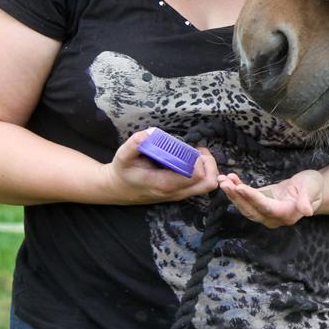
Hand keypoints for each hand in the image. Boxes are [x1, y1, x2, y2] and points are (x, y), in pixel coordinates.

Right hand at [101, 128, 219, 204]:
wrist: (118, 189)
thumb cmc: (123, 171)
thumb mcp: (123, 156)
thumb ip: (134, 144)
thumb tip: (148, 134)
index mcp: (164, 184)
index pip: (195, 176)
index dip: (199, 161)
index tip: (192, 148)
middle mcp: (175, 192)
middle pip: (208, 184)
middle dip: (210, 164)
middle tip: (199, 151)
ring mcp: (179, 194)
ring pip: (207, 186)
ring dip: (208, 168)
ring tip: (196, 154)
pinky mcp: (180, 193)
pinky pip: (201, 186)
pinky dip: (204, 172)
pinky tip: (191, 160)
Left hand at [218, 170, 324, 227]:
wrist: (312, 189)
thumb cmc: (313, 186)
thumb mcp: (312, 188)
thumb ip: (307, 199)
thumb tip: (307, 212)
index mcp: (287, 214)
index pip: (266, 207)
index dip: (252, 198)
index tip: (240, 187)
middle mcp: (274, 218)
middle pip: (251, 210)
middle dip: (236, 197)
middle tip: (224, 183)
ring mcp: (266, 213)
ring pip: (246, 207)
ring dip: (233, 195)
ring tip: (223, 180)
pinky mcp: (261, 205)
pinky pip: (246, 200)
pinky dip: (236, 191)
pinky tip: (230, 179)